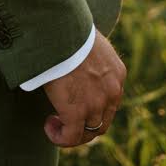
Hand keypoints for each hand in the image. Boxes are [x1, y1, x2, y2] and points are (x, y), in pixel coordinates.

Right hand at [42, 31, 125, 147]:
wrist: (59, 30)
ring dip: (71, 131)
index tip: (75, 102)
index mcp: (117, 73)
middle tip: (64, 118)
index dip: (93, 107)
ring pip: (88, 132)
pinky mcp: (77, 112)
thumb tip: (77, 56)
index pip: (110, 101)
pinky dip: (60, 137)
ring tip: (53, 122)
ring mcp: (96, 104)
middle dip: (84, 124)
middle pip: (102, 121)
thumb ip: (90, 56)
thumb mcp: (89, 41)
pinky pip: (70, 137)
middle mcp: (112, 92)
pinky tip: (49, 126)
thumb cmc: (68, 29)